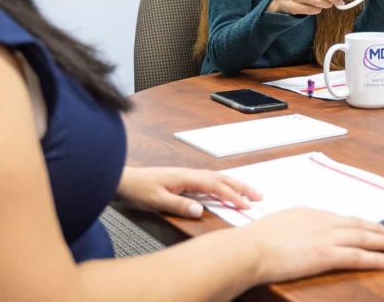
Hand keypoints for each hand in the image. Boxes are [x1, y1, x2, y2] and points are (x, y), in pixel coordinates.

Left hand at [116, 166, 261, 217]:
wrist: (124, 180)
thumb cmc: (139, 189)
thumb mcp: (157, 200)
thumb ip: (179, 205)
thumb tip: (201, 209)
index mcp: (187, 178)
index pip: (216, 187)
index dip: (232, 196)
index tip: (246, 205)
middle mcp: (190, 174)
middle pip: (222, 178)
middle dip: (241, 187)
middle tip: (259, 196)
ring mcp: (188, 175)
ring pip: (218, 178)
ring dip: (234, 184)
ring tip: (249, 192)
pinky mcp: (185, 179)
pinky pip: (210, 180)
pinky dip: (223, 184)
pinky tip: (226, 190)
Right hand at [244, 208, 383, 285]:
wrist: (252, 248)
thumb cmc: (256, 240)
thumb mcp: (277, 224)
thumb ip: (292, 226)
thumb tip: (294, 231)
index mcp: (310, 213)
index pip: (341, 218)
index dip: (357, 221)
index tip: (368, 224)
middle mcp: (323, 222)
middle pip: (357, 225)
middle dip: (375, 229)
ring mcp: (327, 238)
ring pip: (363, 239)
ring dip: (381, 242)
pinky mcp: (328, 256)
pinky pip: (360, 257)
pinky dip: (378, 259)